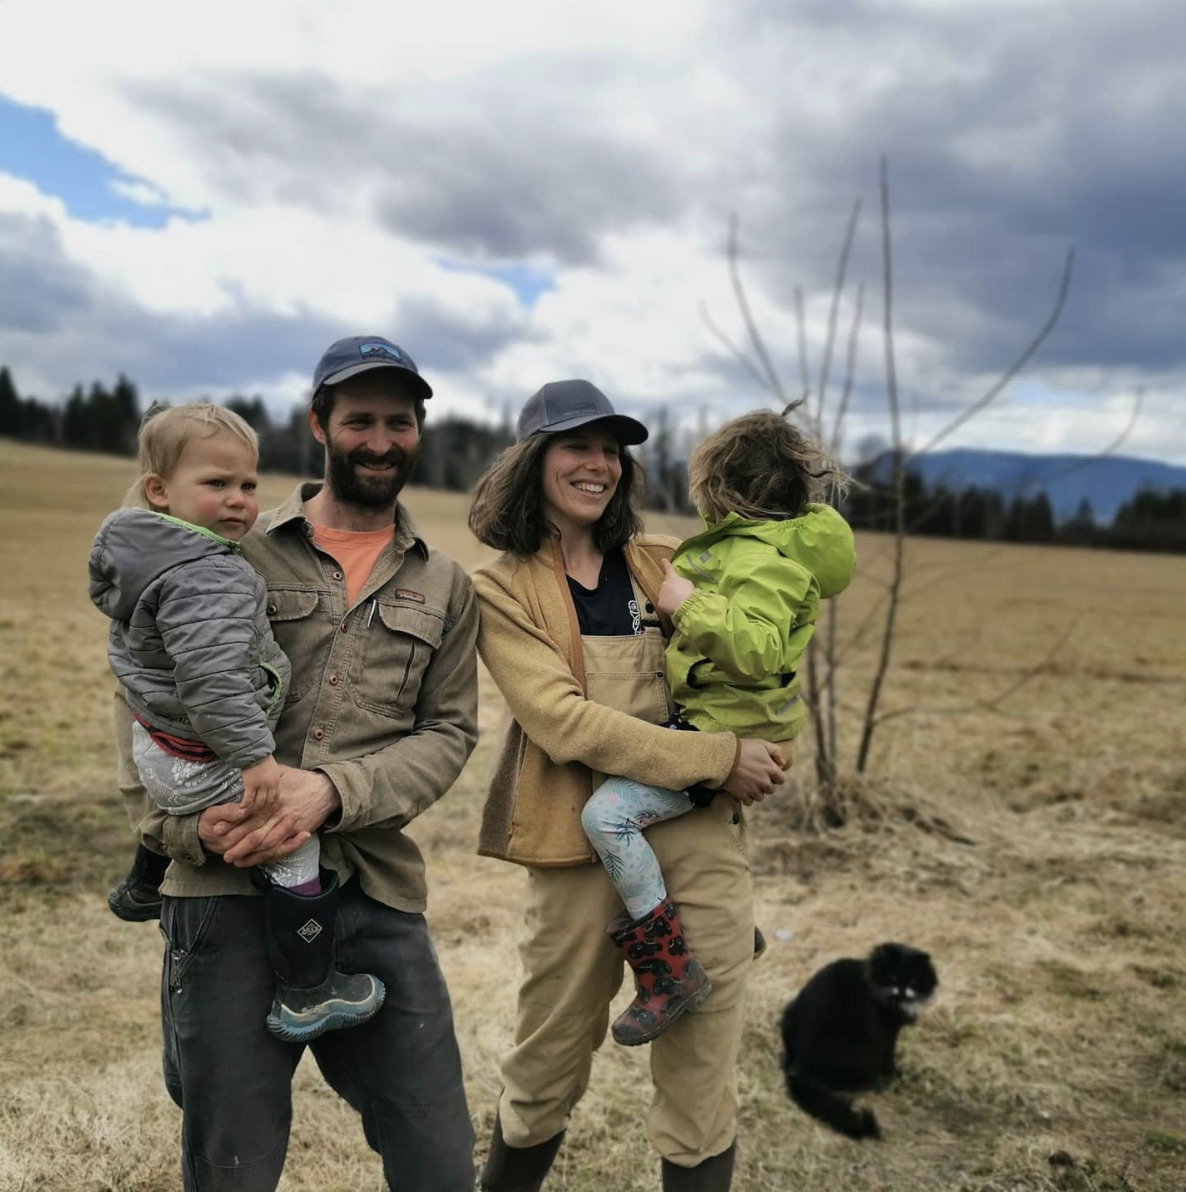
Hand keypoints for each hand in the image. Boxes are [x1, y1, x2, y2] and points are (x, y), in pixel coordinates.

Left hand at [199, 766, 338, 867]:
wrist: (326, 789)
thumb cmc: (301, 779)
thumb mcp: (280, 773)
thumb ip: (263, 779)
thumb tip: (246, 775)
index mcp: (271, 799)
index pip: (247, 813)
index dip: (231, 822)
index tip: (217, 830)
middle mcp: (278, 813)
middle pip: (254, 832)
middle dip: (237, 844)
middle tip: (223, 852)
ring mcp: (289, 824)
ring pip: (266, 844)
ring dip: (250, 854)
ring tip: (235, 860)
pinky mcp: (298, 832)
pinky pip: (281, 848)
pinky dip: (268, 856)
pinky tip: (256, 860)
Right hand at [239, 755, 280, 811]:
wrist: (254, 753)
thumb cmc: (263, 759)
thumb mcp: (272, 769)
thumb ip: (271, 778)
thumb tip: (269, 786)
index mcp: (275, 781)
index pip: (274, 797)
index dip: (270, 804)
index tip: (265, 806)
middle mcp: (269, 785)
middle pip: (267, 802)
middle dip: (262, 808)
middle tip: (256, 811)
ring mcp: (260, 786)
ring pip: (258, 802)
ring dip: (254, 808)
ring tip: (249, 811)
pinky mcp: (250, 785)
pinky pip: (248, 799)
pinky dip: (245, 805)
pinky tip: (242, 808)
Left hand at [656, 558, 693, 617]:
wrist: (685, 604)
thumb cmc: (689, 593)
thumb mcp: (688, 584)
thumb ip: (682, 582)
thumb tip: (680, 586)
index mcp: (673, 578)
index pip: (669, 569)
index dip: (666, 564)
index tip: (663, 560)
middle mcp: (665, 584)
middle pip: (666, 586)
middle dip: (671, 590)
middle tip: (679, 595)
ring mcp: (661, 594)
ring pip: (664, 595)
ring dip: (669, 598)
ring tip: (678, 602)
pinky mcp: (660, 603)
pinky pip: (663, 604)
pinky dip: (667, 606)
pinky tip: (674, 607)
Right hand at [721, 738, 785, 804]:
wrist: (723, 757)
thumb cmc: (743, 748)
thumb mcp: (761, 743)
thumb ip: (775, 751)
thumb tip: (782, 763)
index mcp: (771, 769)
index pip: (781, 780)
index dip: (774, 776)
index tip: (767, 772)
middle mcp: (765, 782)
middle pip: (771, 790)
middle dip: (765, 784)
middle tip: (756, 777)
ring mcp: (754, 790)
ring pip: (760, 797)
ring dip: (756, 792)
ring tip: (748, 784)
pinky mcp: (743, 795)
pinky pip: (749, 802)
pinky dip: (746, 797)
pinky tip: (742, 790)